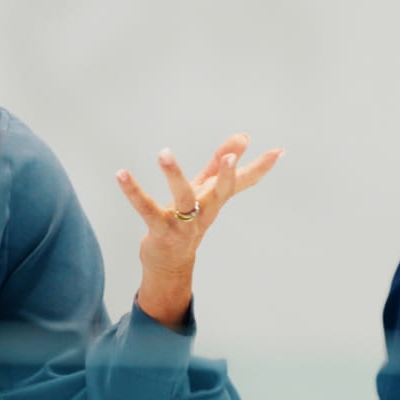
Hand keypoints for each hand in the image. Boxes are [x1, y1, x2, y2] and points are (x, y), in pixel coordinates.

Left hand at [115, 133, 282, 326]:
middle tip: (229, 156)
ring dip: (174, 175)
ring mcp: (183, 224)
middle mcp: (204, 212)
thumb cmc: (189, 219)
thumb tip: (244, 136)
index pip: (242, 182)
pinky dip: (133, 191)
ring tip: (164, 152)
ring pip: (182, 199)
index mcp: (215, 200)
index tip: (278, 152)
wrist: (170, 263)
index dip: (261, 168)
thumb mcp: (205, 190)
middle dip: (225, 175)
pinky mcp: (160, 230)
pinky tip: (121, 173)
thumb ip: (219, 163)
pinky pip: (146, 209)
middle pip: (220, 193)